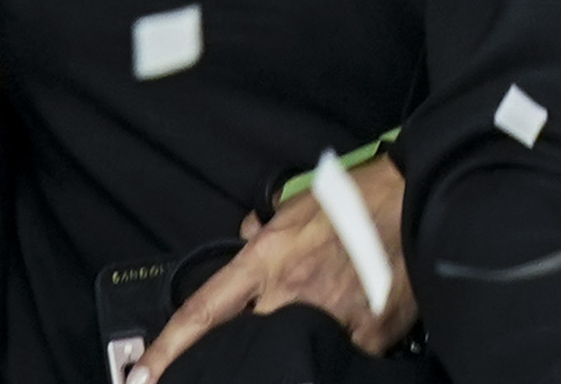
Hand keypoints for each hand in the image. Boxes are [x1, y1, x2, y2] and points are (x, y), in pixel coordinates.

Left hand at [142, 154, 414, 373]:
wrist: (421, 195)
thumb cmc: (361, 195)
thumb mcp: (300, 202)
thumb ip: (264, 227)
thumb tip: (244, 235)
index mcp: (267, 258)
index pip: (202, 311)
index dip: (166, 350)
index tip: (140, 378)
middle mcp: (290, 292)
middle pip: (238, 344)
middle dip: (224, 361)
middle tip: (219, 367)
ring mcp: (328, 317)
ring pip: (288, 352)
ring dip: (286, 350)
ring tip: (295, 342)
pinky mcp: (366, 335)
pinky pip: (338, 356)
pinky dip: (334, 352)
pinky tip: (340, 343)